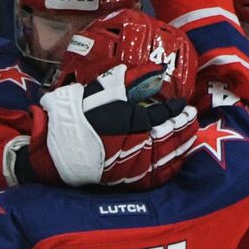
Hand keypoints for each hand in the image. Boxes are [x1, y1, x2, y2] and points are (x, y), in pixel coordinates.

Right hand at [27, 65, 196, 188]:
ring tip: (189, 138)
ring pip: (165, 156)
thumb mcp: (104, 89)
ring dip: (180, 146)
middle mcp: (136, 143)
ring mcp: (131, 163)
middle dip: (183, 127)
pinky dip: (168, 169)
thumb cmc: (79, 114)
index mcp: (132, 120)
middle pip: (169, 136)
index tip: (183, 105)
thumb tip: (158, 70)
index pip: (162, 114)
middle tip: (191, 119)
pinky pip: (154, 176)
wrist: (57, 146)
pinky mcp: (125, 178)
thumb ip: (133, 79)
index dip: (175, 109)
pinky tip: (176, 162)